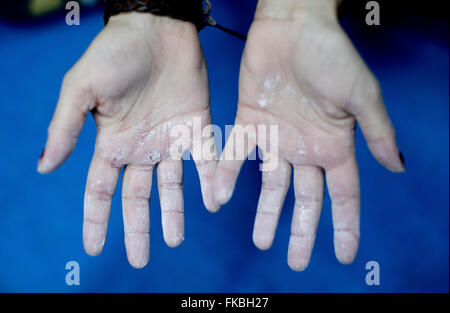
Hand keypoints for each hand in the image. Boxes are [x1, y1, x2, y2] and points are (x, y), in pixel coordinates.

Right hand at [38, 13, 216, 267]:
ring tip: (175, 241)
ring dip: (173, 214)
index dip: (97, 219)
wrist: (157, 28)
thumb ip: (65, 128)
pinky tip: (213, 203)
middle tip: (141, 259)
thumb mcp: (81, 89)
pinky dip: (210, 181)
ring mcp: (170, 140)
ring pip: (172, 186)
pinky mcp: (197, 127)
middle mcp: (141, 148)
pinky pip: (206, 160)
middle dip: (138, 227)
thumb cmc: (116, 52)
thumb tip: (45, 167)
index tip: (95, 248)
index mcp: (112, 143)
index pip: (100, 190)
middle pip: (137, 197)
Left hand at [213, 0, 403, 270]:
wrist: (293, 25)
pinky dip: (227, 175)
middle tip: (295, 261)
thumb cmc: (331, 55)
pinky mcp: (249, 123)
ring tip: (262, 241)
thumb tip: (398, 167)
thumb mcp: (361, 96)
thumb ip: (377, 132)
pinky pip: (236, 155)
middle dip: (302, 230)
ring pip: (271, 185)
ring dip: (267, 213)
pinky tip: (218, 198)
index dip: (345, 225)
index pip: (344, 195)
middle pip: (306, 199)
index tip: (344, 254)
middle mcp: (305, 148)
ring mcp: (277, 138)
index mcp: (335, 145)